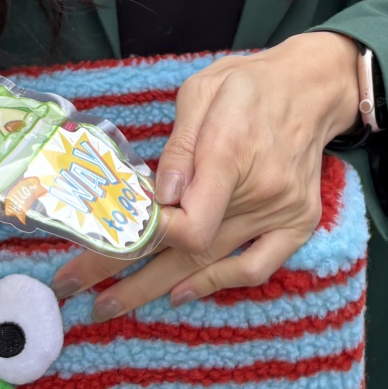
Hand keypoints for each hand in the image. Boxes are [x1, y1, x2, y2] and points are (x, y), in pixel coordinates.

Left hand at [50, 32, 362, 318]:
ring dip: (155, 287)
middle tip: (74, 289)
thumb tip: (158, 195)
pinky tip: (180, 292)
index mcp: (232, 150)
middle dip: (124, 273)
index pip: (188, 219)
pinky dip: (217, 283)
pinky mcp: (299, 223)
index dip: (144, 236)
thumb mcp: (203, 91)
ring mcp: (283, 211)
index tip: (100, 239)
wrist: (313, 87)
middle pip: (187, 248)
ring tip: (109, 303)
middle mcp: (262, 189)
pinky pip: (257, 268)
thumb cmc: (249, 85)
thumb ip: (179, 145)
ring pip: (211, 261)